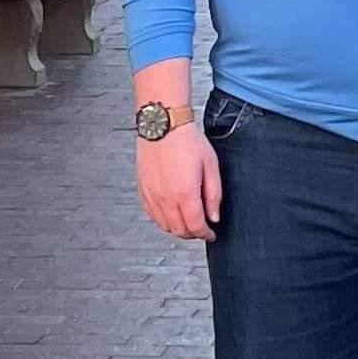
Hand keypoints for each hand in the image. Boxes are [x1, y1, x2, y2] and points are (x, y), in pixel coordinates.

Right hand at [138, 120, 221, 239]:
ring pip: (164, 226)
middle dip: (193, 234)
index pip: (196, 226)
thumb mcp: (210, 165)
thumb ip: (214, 194)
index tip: (210, 233)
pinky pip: (152, 215)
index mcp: (185, 193)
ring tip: (187, 222)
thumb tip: (214, 216)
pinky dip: (162, 220)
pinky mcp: (143, 190)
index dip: (206, 234)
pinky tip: (170, 214)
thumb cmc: (186, 140)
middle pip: (179, 230)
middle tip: (201, 229)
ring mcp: (152, 195)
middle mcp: (166, 198)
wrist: (163, 125)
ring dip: (177, 229)